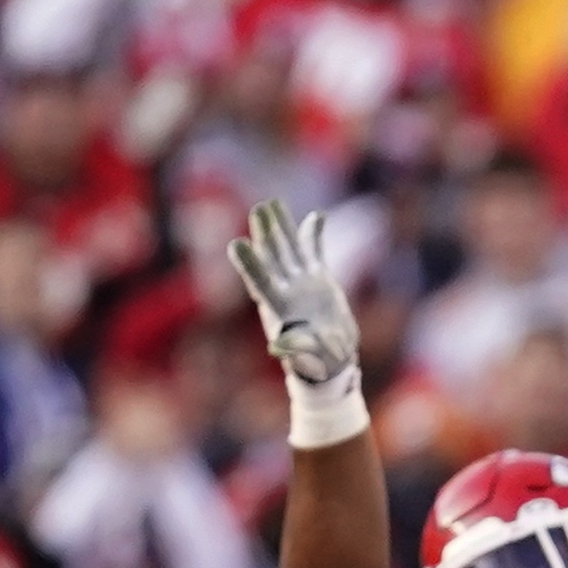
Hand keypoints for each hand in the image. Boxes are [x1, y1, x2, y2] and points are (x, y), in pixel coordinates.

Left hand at [227, 200, 361, 398]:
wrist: (331, 360)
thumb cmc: (315, 363)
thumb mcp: (306, 358)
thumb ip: (294, 349)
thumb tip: (277, 347)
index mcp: (278, 310)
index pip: (261, 282)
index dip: (249, 264)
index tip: (236, 244)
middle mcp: (285, 290)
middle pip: (272, 257)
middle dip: (265, 233)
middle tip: (258, 209)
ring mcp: (301, 282)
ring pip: (289, 248)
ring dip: (282, 226)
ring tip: (272, 203)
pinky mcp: (318, 279)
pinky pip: (314, 253)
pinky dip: (314, 236)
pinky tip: (316, 217)